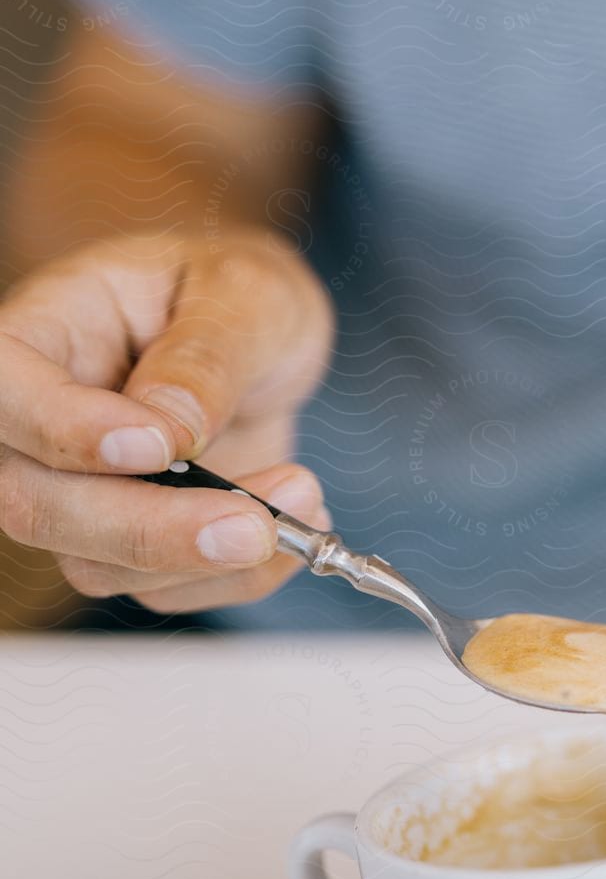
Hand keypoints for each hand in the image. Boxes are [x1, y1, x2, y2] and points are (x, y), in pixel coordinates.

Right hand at [0, 228, 333, 613]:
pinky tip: (295, 523)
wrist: (260, 334)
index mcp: (49, 330)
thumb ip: (207, 355)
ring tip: (302, 493)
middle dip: (148, 529)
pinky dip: (235, 577)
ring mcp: (77, 488)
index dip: (64, 430)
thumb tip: (170, 427)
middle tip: (252, 525)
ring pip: (92, 562)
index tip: (159, 445)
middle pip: (36, 502)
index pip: (5, 390)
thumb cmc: (236, 293)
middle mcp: (41, 420)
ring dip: (205, 557)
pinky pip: (160, 587)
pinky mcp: (128, 538)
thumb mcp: (244, 292)